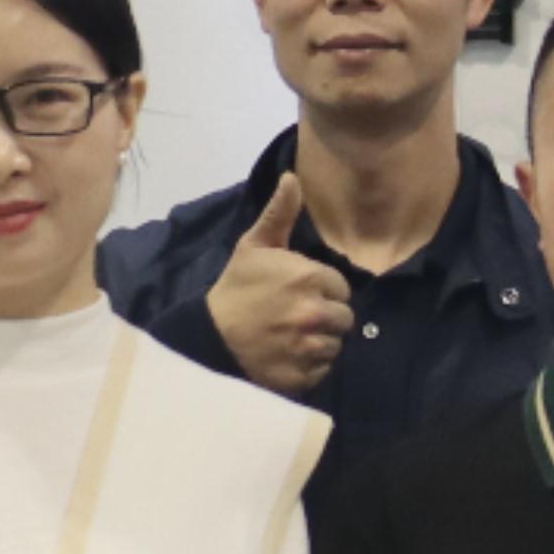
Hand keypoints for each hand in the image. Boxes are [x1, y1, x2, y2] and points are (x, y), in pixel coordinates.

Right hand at [208, 176, 352, 395]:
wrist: (209, 337)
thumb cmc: (235, 289)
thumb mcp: (253, 246)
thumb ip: (279, 213)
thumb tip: (293, 177)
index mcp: (310, 278)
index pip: (341, 287)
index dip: (322, 290)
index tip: (299, 293)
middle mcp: (315, 313)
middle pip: (344, 318)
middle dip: (326, 316)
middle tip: (296, 316)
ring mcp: (310, 347)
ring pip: (336, 345)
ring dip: (320, 341)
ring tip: (292, 336)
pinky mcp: (304, 376)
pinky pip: (324, 370)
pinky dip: (311, 366)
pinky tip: (289, 355)